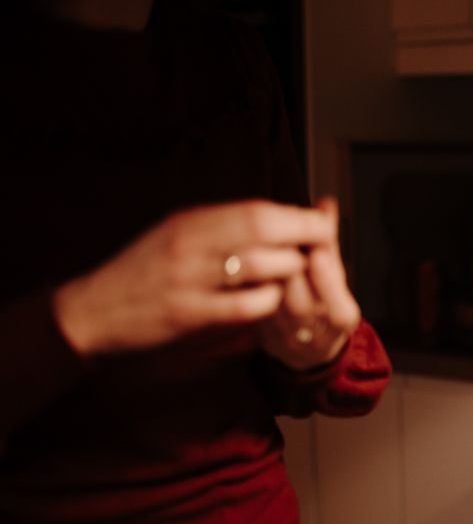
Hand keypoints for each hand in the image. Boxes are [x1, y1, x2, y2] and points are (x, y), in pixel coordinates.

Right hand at [53, 200, 335, 356]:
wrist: (94, 308)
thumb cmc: (143, 271)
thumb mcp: (176, 234)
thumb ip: (219, 226)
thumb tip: (272, 217)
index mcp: (190, 221)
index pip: (256, 210)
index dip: (296, 216)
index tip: (321, 222)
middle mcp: (191, 243)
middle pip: (262, 229)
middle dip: (303, 236)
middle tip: (327, 247)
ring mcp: (189, 277)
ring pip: (259, 265)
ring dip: (289, 270)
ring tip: (300, 276)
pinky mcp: (187, 313)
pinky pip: (243, 305)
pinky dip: (267, 302)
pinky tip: (271, 301)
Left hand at [258, 198, 361, 369]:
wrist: (308, 346)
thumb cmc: (322, 299)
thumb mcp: (333, 272)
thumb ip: (328, 240)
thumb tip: (326, 203)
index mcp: (343, 318)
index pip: (340, 308)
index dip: (328, 281)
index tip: (316, 252)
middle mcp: (318, 335)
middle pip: (305, 307)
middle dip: (293, 272)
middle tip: (281, 242)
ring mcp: (290, 340)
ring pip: (277, 311)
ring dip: (268, 278)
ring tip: (261, 250)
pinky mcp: (266, 340)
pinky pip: (256, 314)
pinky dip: (251, 289)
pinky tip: (247, 267)